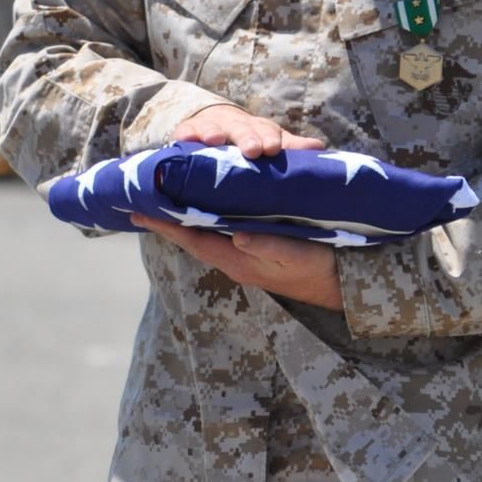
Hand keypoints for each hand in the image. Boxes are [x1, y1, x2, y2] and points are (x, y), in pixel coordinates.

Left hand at [130, 216, 344, 310]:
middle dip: (167, 218)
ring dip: (184, 216)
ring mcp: (244, 255)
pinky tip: (203, 204)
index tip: (138, 210)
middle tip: (142, 197)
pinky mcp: (254, 249)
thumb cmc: (322, 268)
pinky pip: (221, 230)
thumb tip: (237, 236)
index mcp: (239, 261)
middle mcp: (235, 259)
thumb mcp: (299, 256)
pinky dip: (206, 215)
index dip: (166, 225)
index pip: (193, 239)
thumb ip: (269, 247)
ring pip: (204, 233)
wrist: (343, 285)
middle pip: (192, 236)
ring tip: (164, 196)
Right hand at [178, 103, 324, 159]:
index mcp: (258, 129)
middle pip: (242, 128)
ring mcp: (211, 126)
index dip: (269, 138)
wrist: (215, 125)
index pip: (267, 131)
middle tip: (252, 149)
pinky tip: (184, 140)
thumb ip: (291, 148)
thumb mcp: (269, 143)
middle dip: (247, 137)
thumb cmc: (248, 140)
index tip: (273, 149)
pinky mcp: (188, 131)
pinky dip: (185, 135)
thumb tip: (319, 147)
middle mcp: (236, 124)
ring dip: (214, 132)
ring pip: (213, 128)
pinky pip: (185, 132)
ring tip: (214, 140)